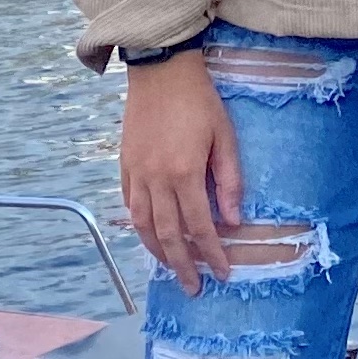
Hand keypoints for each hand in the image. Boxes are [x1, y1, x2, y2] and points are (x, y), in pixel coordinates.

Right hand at [121, 55, 239, 294]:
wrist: (161, 70)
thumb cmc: (199, 101)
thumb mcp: (225, 137)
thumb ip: (229, 181)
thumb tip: (232, 221)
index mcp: (184, 174)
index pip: (199, 227)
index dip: (212, 254)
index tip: (223, 274)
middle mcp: (156, 180)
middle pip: (168, 235)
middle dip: (183, 266)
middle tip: (194, 288)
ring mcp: (136, 173)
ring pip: (143, 225)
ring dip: (158, 252)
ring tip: (172, 268)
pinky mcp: (125, 164)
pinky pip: (130, 205)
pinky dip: (140, 226)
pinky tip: (151, 235)